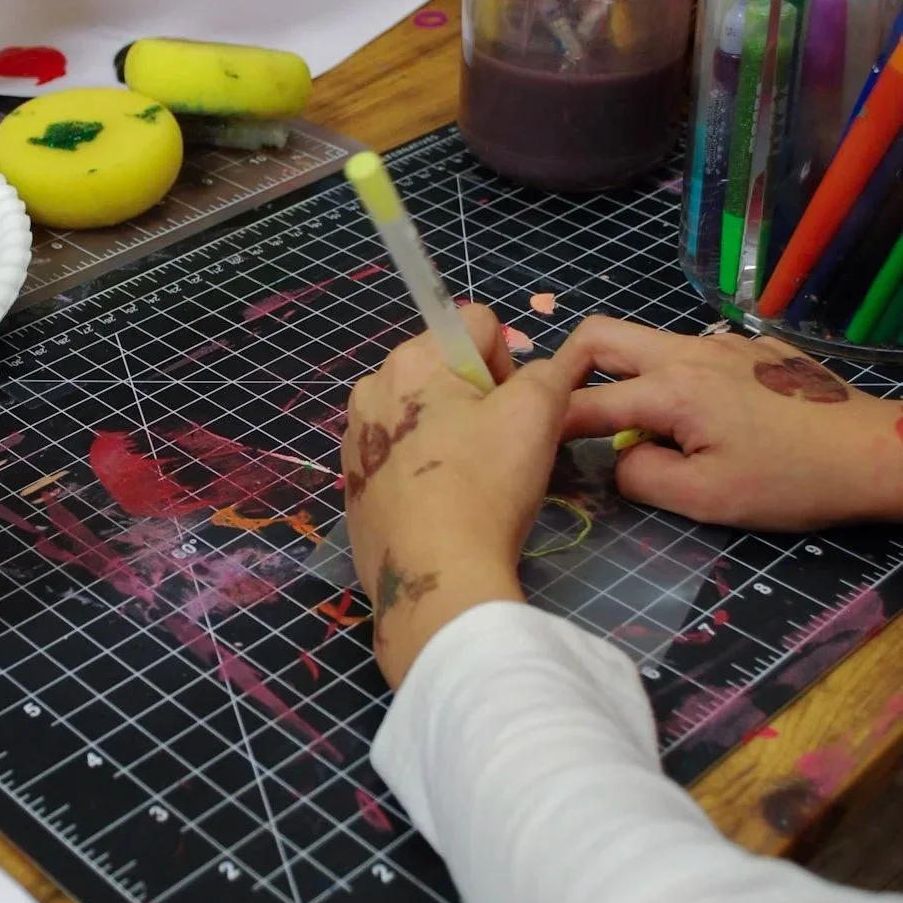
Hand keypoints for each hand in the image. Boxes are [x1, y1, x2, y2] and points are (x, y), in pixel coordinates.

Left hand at [343, 306, 586, 689]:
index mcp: (409, 359)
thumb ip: (549, 373)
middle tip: (499, 449)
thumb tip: (543, 370)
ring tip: (473, 481)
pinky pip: (401, 455)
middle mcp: (371, 388)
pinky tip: (444, 503)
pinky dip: (426, 468)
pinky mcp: (353, 483)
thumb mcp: (536, 414)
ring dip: (453, 433)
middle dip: (479, 399)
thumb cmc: (485, 486)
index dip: (508, 362)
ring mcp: (356, 439)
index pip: (475, 324)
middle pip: (445, 368)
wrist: (435, 578)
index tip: (514, 411)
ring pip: (423, 413)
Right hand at [559, 317, 902, 530]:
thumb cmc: (792, 481)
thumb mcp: (706, 501)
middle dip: (567, 367)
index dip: (547, 424)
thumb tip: (619, 459)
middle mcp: (688, 350)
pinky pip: (687, 353)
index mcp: (672, 388)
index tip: (523, 440)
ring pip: (644, 341)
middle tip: (562, 410)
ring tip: (631, 424)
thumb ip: (642, 476)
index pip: (585, 402)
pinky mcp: (749, 349)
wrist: (876, 452)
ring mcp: (721, 343)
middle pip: (600, 335)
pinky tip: (697, 420)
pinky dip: (668, 378)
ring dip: (622, 375)